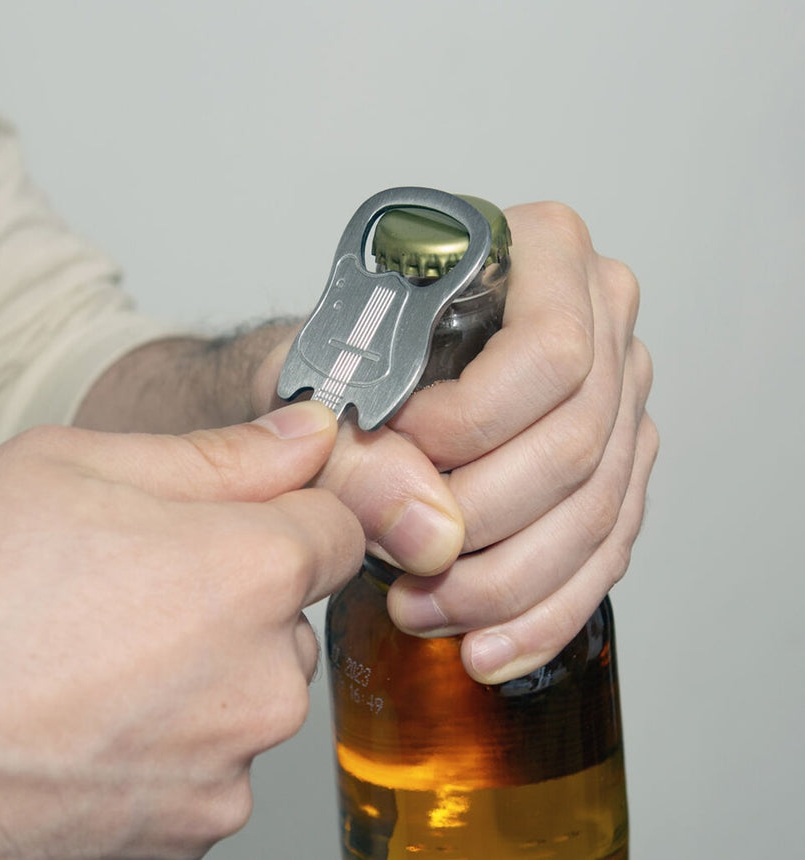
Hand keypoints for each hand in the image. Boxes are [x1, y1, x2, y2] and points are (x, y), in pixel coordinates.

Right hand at [0, 402, 362, 858]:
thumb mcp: (83, 468)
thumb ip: (224, 452)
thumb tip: (308, 434)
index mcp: (256, 570)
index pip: (341, 528)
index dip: (293, 515)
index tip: (244, 520)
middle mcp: (266, 675)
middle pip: (293, 614)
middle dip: (241, 595)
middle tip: (139, 589)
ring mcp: (231, 760)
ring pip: (255, 687)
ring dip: (208, 669)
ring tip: (105, 658)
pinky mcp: (194, 827)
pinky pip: (217, 757)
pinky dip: (178, 736)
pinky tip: (98, 718)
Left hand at [255, 201, 656, 684]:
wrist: (353, 373)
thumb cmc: (340, 351)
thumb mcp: (320, 375)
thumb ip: (354, 440)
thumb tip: (421, 528)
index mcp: (540, 252)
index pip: (549, 352)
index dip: (473, 424)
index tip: (400, 454)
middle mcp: (600, 319)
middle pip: (579, 442)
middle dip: (482, 522)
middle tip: (402, 562)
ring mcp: (619, 399)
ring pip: (596, 513)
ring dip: (506, 583)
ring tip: (426, 610)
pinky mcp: (615, 471)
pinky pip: (604, 554)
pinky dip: (542, 612)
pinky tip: (487, 646)